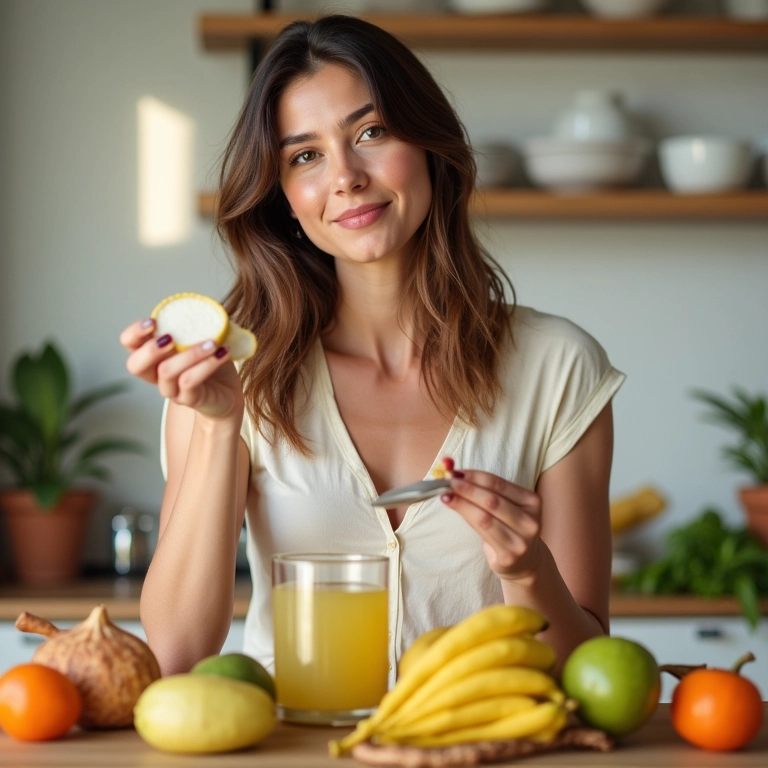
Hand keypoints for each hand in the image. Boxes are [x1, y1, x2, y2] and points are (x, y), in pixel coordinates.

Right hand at [120, 318, 243, 421]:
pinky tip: (222, 353)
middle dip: (150, 349)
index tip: (153, 321)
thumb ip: (201, 323)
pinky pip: (190, 382)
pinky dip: (206, 365)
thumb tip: (209, 305)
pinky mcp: (190, 399)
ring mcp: (171, 389)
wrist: (230, 394)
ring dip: (189, 354)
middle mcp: (156, 374)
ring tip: (212, 343)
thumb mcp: (206, 338)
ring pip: (166, 372)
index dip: (134, 332)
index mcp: (155, 355)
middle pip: (135, 365)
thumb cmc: (213, 363)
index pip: (129, 343)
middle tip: (171, 338)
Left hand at [441, 468, 543, 583]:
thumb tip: (456, 474)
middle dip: (466, 489)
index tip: (455, 472)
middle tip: (447, 482)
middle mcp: (530, 521)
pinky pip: (482, 533)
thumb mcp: (507, 507)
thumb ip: (487, 491)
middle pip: (492, 500)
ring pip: (485, 517)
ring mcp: (521, 541)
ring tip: (446, 495)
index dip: (475, 476)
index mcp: (532, 501)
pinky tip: (454, 509)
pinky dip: (465, 517)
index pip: (499, 484)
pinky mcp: (508, 555)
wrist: (525, 562)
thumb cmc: (509, 528)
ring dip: (462, 503)